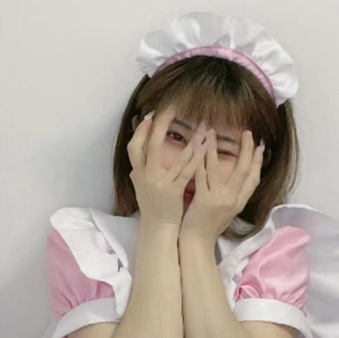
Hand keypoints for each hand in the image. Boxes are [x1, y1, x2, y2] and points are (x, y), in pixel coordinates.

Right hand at [127, 102, 207, 228]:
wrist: (158, 230)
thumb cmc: (152, 209)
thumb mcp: (141, 189)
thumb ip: (138, 175)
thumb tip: (135, 163)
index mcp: (138, 174)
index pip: (134, 148)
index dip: (140, 131)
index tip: (149, 118)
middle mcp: (146, 177)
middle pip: (150, 145)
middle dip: (161, 124)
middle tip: (171, 108)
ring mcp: (159, 184)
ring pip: (174, 156)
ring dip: (190, 139)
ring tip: (201, 125)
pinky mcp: (173, 192)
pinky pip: (186, 171)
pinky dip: (195, 157)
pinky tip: (205, 147)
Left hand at [180, 128, 264, 243]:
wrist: (197, 244)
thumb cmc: (209, 228)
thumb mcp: (227, 213)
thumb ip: (232, 197)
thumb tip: (236, 182)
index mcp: (240, 203)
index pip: (253, 179)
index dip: (258, 162)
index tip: (260, 147)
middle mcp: (232, 200)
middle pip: (243, 170)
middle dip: (247, 149)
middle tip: (247, 133)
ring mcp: (218, 199)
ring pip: (219, 167)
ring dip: (216, 147)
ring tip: (213, 131)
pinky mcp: (204, 199)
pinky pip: (202, 174)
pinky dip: (200, 159)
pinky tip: (197, 147)